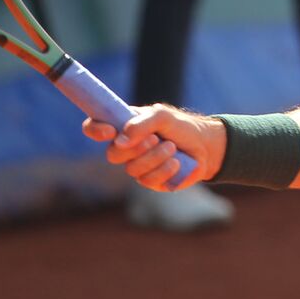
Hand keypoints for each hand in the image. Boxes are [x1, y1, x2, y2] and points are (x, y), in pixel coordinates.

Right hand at [81, 104, 226, 190]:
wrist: (205, 146)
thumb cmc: (181, 127)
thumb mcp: (163, 116)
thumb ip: (142, 123)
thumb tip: (121, 139)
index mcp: (123, 127)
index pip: (94, 127)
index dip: (95, 130)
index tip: (110, 131)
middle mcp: (126, 148)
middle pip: (112, 155)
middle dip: (136, 148)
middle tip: (156, 138)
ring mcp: (137, 167)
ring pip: (132, 169)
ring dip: (155, 157)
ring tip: (172, 147)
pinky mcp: (151, 182)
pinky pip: (148, 180)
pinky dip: (164, 170)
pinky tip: (176, 162)